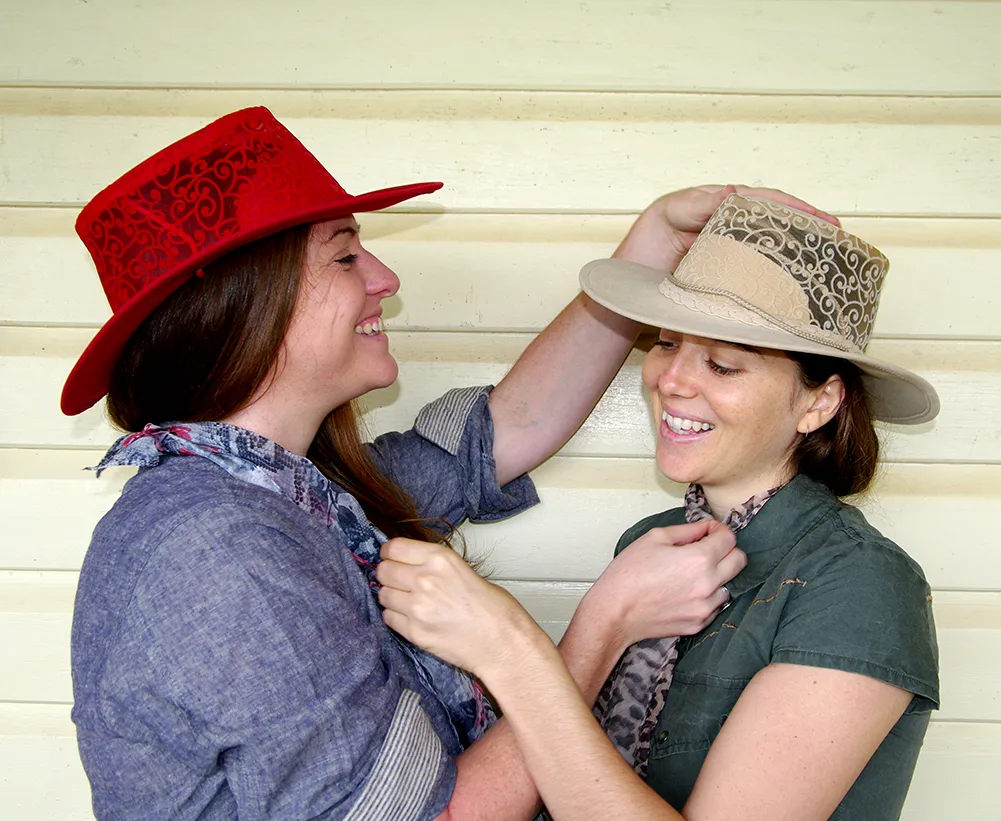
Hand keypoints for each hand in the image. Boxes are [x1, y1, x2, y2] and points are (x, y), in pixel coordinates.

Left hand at [377, 538, 544, 677]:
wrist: (504, 643)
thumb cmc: (495, 609)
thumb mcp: (465, 570)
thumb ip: (434, 566)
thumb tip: (410, 565)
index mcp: (440, 559)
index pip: (394, 547)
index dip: (390, 552)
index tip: (391, 556)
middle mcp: (425, 580)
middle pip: (384, 570)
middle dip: (388, 573)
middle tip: (398, 580)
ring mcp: (417, 608)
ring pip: (383, 594)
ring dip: (391, 595)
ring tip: (407, 600)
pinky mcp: (415, 632)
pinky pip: (388, 617)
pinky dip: (395, 616)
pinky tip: (411, 616)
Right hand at [578, 519, 745, 652]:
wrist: (615, 612)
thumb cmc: (628, 575)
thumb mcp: (654, 538)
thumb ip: (687, 530)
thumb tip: (704, 528)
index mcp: (699, 560)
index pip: (729, 539)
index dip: (719, 530)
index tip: (709, 531)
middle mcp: (708, 585)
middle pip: (740, 561)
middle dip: (726, 550)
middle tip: (707, 549)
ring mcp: (705, 607)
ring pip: (729, 585)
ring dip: (717, 576)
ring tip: (692, 574)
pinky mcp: (699, 624)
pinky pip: (715, 606)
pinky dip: (707, 596)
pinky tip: (685, 591)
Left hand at [614, 184, 840, 271]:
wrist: (623, 292)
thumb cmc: (640, 252)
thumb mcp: (665, 216)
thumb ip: (696, 202)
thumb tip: (735, 193)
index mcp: (718, 209)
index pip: (764, 202)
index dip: (795, 207)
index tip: (820, 217)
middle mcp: (728, 230)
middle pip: (777, 223)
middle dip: (809, 227)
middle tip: (837, 236)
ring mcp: (728, 257)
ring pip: (772, 251)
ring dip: (800, 253)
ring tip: (830, 258)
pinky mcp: (724, 284)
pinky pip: (757, 277)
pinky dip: (779, 279)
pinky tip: (799, 286)